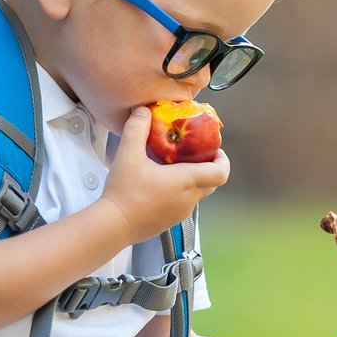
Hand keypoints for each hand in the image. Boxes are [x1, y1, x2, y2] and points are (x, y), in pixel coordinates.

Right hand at [99, 107, 228, 242]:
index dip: (223, 160)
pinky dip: (181, 192)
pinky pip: (184, 204)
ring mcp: (181, 213)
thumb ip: (137, 129)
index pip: (221, 173)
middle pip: (211, 183)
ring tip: (174, 167)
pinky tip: (160, 185)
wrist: (113, 225)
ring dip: (193, 180)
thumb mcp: (128, 154)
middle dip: (208, 167)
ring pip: (197, 194)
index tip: (215, 150)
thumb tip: (143, 111)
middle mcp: (189, 199)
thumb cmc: (124, 191)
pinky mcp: (170, 222)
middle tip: (194, 154)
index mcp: (186, 181)